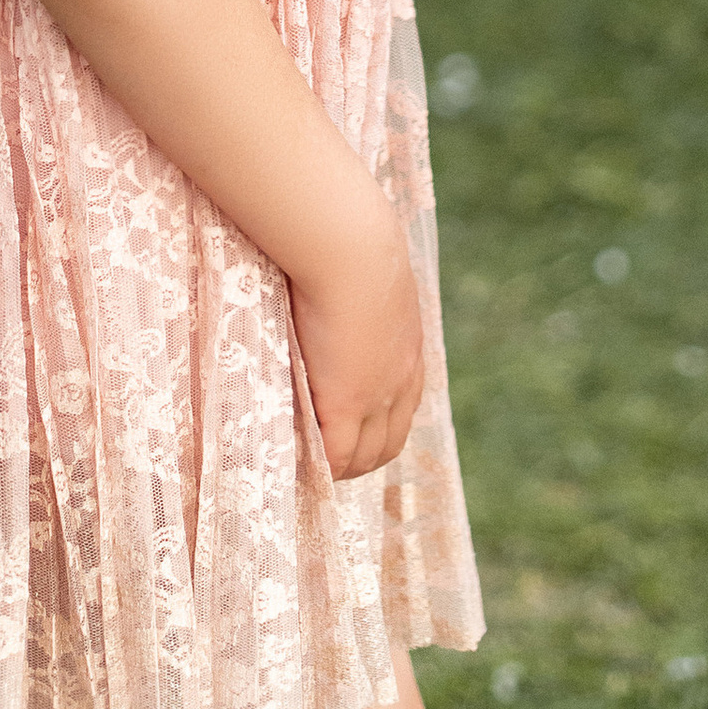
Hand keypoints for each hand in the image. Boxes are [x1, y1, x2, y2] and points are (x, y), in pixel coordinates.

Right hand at [288, 188, 425, 484]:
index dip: (376, 428)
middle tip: (326, 460)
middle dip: (360, 457)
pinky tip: (297, 462)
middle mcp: (401, 380)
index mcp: (410, 350)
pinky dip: (320, 465)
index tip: (350, 433)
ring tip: (308, 465)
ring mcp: (376, 396)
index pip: (402, 410)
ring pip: (365, 455)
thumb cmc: (350, 242)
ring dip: (340, 466)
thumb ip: (359, 291)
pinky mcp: (346, 403)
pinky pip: (335, 455)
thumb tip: (334, 276)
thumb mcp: (368, 273)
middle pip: (388, 443)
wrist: (350, 245)